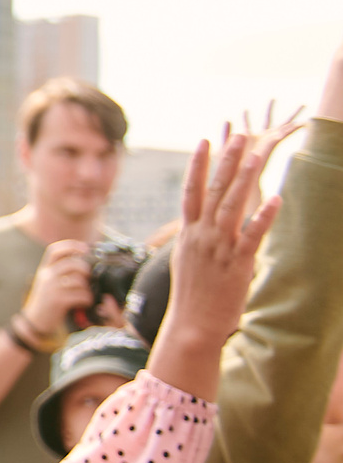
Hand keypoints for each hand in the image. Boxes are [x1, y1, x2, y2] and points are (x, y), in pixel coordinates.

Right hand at [18, 241, 90, 341]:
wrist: (34, 322)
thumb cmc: (46, 302)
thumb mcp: (48, 283)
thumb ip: (61, 273)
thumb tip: (84, 264)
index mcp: (44, 270)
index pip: (55, 250)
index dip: (72, 246)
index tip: (85, 248)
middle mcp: (46, 276)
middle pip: (71, 263)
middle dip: (85, 268)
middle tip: (90, 276)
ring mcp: (51, 288)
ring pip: (78, 280)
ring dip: (88, 287)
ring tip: (88, 293)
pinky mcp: (57, 301)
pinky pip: (80, 295)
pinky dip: (87, 298)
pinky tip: (86, 302)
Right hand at [147, 127, 285, 401]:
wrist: (191, 327)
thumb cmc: (193, 300)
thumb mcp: (187, 265)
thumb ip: (195, 243)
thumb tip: (197, 230)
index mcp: (188, 236)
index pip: (191, 192)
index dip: (199, 165)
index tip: (206, 141)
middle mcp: (200, 237)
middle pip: (213, 191)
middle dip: (226, 161)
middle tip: (237, 135)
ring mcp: (217, 249)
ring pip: (231, 206)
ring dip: (244, 179)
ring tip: (255, 155)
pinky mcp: (236, 264)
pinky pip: (251, 235)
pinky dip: (263, 216)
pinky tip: (275, 199)